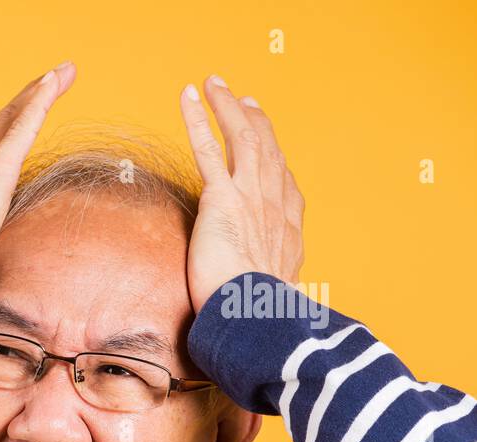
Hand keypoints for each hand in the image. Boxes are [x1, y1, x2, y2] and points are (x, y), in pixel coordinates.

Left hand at [179, 76, 304, 313]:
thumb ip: (267, 294)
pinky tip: (189, 98)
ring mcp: (251, 198)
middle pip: (267, 152)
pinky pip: (209, 150)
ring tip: (214, 85)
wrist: (255, 319)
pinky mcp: (222, 199)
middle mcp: (274, 207)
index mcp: (287, 232)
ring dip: (228, 108)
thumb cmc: (262, 322)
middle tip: (244, 99)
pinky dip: (199, 119)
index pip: (283, 184)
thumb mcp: (272, 304)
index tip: (268, 141)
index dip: (275, 158)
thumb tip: (269, 314)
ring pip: (242, 139)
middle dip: (255, 122)